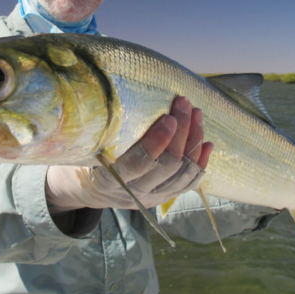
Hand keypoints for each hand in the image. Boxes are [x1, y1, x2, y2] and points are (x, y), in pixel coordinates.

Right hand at [46, 97, 212, 212]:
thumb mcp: (87, 149)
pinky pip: (189, 184)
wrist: (90, 191)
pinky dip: (201, 163)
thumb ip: (102, 132)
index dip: (158, 141)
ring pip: (182, 174)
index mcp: (110, 180)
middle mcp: (135, 193)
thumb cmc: (86, 160)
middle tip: (184, 104)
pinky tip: (208, 144)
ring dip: (194, 142)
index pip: (140, 163)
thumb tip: (108, 95)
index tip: (169, 117)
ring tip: (197, 115)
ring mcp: (152, 198)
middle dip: (181, 132)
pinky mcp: (164, 198)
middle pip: (168, 165)